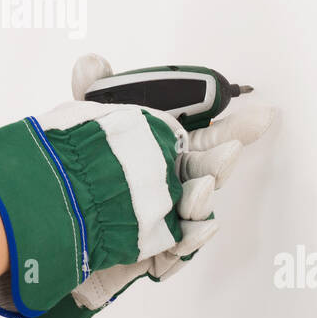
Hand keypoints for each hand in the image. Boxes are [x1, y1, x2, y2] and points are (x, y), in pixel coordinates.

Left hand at [67, 53, 274, 310]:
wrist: (54, 234)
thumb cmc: (79, 183)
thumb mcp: (82, 132)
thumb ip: (89, 95)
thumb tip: (91, 62)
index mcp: (164, 156)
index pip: (207, 141)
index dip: (233, 130)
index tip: (262, 116)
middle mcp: (170, 189)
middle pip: (207, 174)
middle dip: (222, 161)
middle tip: (231, 149)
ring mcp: (163, 223)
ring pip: (195, 212)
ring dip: (203, 198)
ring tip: (203, 185)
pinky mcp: (149, 256)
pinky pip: (177, 252)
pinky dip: (190, 240)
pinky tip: (195, 228)